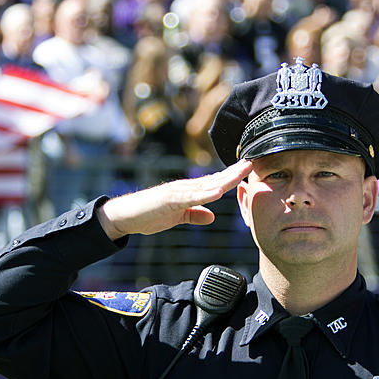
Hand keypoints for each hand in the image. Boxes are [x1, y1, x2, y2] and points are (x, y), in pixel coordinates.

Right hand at [96, 159, 252, 239]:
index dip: (233, 176)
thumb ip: (194, 214)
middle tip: (253, 162)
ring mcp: (177, 192)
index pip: (215, 182)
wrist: (125, 216)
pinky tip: (218, 192)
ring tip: (242, 172)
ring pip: (206, 185)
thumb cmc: (149, 214)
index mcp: (189, 192)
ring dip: (225, 179)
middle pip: (215, 179)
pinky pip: (190, 197)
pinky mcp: (169, 199)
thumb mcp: (178, 217)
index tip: (249, 170)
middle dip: (235, 172)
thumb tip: (212, 216)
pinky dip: (205, 194)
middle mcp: (186, 187)